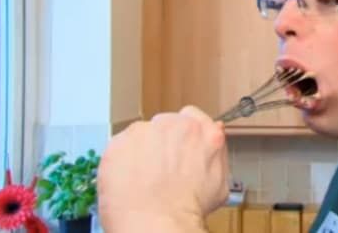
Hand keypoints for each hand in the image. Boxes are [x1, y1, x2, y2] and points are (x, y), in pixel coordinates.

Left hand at [97, 106, 229, 232]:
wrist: (158, 223)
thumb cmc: (188, 209)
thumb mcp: (220, 182)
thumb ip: (217, 152)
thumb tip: (215, 131)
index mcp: (201, 131)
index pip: (191, 116)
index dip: (183, 135)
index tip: (178, 147)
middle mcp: (172, 124)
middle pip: (163, 125)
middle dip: (161, 143)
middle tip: (161, 169)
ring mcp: (142, 131)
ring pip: (139, 136)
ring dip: (140, 151)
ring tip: (143, 179)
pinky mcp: (117, 143)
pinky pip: (118, 148)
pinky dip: (121, 162)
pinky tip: (129, 182)